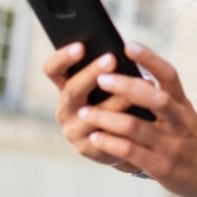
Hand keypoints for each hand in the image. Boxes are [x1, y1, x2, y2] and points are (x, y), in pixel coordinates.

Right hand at [44, 42, 143, 169]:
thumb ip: (111, 69)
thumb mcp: (112, 83)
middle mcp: (66, 109)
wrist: (128, 140)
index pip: (53, 70)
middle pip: (72, 90)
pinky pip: (107, 136)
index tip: (81, 46)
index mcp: (67, 87)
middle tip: (112, 59)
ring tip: (142, 85)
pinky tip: (143, 114)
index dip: (63, 57)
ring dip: (117, 99)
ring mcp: (74, 131)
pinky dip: (126, 123)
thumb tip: (125, 48)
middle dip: (92, 73)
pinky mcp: (89, 150)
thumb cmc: (121, 101)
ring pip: (93, 114)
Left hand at [74, 43, 196, 196]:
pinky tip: (94, 137)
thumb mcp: (183, 113)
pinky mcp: (160, 167)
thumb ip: (162, 96)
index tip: (128, 45)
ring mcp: (170, 145)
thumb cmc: (189, 138)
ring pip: (135, 126)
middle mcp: (178, 121)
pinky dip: (110, 143)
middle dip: (125, 86)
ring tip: (83, 111)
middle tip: (100, 78)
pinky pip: (130, 152)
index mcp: (183, 104)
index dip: (150, 58)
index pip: (169, 75)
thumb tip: (128, 73)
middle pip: (154, 98)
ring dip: (106, 117)